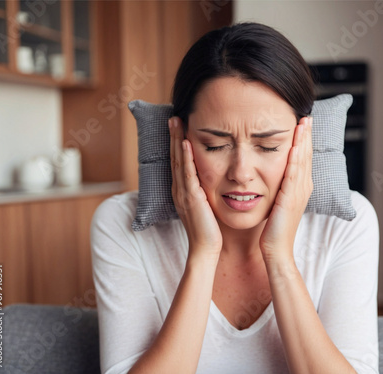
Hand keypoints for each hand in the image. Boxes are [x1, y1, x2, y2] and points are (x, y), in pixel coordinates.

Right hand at [169, 116, 221, 258]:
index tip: (179, 127)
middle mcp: (180, 189)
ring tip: (176, 122)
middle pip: (175, 157)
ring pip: (178, 161)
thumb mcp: (204, 205)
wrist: (206, 248)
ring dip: (177, 140)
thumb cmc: (208, 229)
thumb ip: (203, 192)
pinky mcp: (191, 198)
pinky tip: (186, 143)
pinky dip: (185, 157)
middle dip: (174, 136)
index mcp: (183, 190)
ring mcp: (183, 193)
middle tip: (174, 117)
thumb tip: (209, 181)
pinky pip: (187, 174)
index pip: (179, 162)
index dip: (177, 143)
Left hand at [259, 116, 312, 263]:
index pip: (303, 158)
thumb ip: (280, 188)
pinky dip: (296, 159)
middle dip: (307, 135)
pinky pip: (294, 174)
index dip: (304, 140)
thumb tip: (274, 177)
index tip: (302, 123)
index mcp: (300, 187)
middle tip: (307, 116)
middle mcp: (303, 187)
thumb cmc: (274, 228)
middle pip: (307, 155)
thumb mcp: (279, 203)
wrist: (276, 249)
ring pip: (303, 161)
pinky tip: (295, 146)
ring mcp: (299, 193)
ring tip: (304, 123)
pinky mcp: (291, 198)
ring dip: (304, 141)